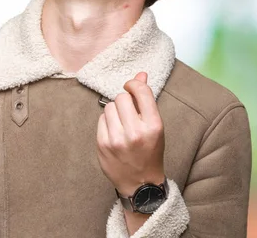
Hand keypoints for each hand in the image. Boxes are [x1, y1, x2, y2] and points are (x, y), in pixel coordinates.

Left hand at [96, 72, 164, 196]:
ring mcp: (117, 140)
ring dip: (115, 111)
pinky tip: (115, 132)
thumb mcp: (155, 125)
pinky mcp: (103, 145)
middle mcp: (136, 132)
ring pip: (109, 107)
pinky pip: (101, 119)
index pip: (141, 91)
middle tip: (129, 112)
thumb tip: (141, 73)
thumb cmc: (150, 151)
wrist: (140, 183)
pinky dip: (107, 122)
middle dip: (125, 101)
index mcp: (154, 126)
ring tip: (122, 124)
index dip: (134, 84)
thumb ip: (146, 99)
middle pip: (121, 97)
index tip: (132, 87)